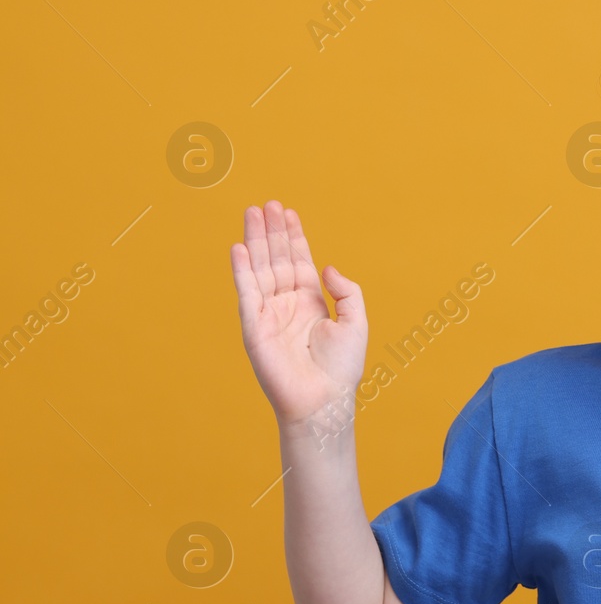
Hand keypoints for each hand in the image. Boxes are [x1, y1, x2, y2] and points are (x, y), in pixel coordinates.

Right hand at [230, 201, 368, 429]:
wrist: (324, 400)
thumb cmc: (341, 368)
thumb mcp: (356, 321)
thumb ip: (346, 290)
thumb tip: (326, 265)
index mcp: (310, 301)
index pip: (299, 261)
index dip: (293, 236)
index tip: (288, 212)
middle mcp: (287, 304)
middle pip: (277, 259)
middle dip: (272, 231)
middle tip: (267, 203)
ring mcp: (269, 314)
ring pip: (260, 269)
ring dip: (256, 241)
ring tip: (252, 213)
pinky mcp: (255, 327)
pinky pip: (247, 294)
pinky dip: (243, 271)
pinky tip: (240, 248)